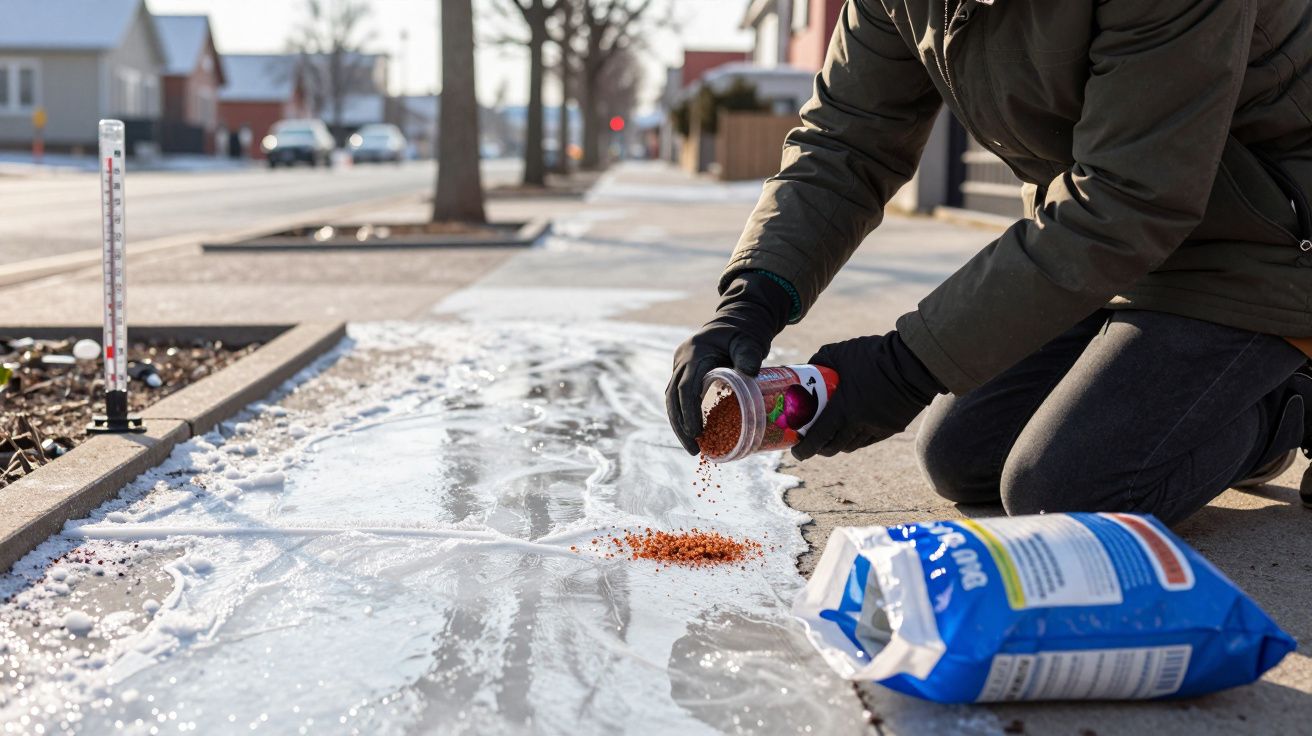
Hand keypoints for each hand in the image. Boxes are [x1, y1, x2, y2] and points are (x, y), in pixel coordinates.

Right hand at [667, 272, 790, 453]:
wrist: (738, 320)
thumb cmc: (745, 332)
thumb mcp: (750, 341)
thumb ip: (749, 355)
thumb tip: (750, 373)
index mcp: (694, 352)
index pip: (686, 387)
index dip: (689, 411)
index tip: (696, 432)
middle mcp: (682, 359)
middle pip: (673, 397)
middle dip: (681, 425)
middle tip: (694, 449)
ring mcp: (681, 366)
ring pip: (672, 399)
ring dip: (680, 424)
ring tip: (693, 448)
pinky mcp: (685, 373)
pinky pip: (680, 397)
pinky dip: (685, 415)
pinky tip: (695, 433)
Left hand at [792, 331, 944, 459]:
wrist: (913, 362)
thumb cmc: (873, 355)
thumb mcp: (839, 352)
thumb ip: (820, 361)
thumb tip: (806, 370)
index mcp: (843, 409)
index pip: (819, 437)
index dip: (805, 449)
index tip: (796, 452)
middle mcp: (859, 424)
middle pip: (834, 447)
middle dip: (820, 449)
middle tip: (811, 442)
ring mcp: (877, 428)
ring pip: (852, 446)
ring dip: (838, 445)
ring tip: (829, 437)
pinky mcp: (891, 428)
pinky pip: (869, 440)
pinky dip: (857, 439)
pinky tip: (851, 432)